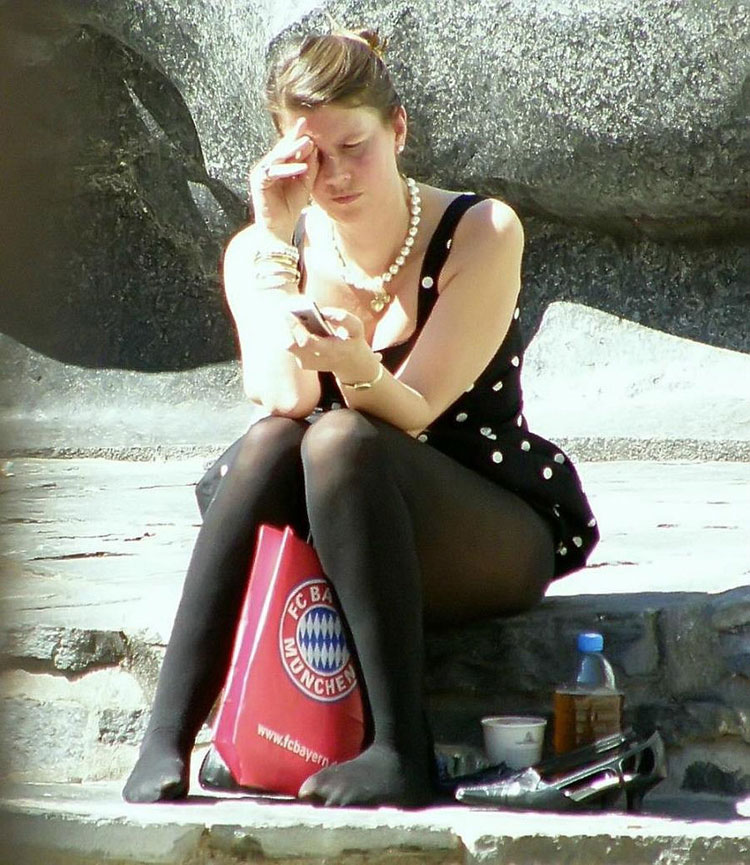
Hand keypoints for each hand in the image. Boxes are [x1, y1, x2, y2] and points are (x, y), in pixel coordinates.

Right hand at [249, 118, 318, 240]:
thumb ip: (309, 167)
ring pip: (278, 157)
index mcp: (278, 165)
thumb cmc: (291, 207)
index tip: (309, 124)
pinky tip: (302, 167)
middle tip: (306, 125)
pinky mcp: (259, 182)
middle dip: (294, 137)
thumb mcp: (305, 184)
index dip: (298, 136)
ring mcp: (261, 173)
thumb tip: (314, 147)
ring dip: (292, 150)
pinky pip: (274, 173)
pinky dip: (288, 170)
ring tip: (308, 143)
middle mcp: (268, 166)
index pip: (288, 148)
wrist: (279, 228)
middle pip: (282, 148)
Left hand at [286, 306, 381, 381]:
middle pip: (291, 345)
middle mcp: (316, 360)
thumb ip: (344, 318)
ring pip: (288, 345)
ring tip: (287, 313)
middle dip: (287, 327)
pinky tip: (293, 321)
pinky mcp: (302, 362)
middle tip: (285, 309)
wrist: (351, 365)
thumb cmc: (351, 342)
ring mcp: (307, 363)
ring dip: (286, 329)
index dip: (296, 327)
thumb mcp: (356, 329)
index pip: (306, 341)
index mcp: (330, 351)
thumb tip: (323, 312)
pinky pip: (291, 345)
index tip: (291, 311)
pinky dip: (290, 333)